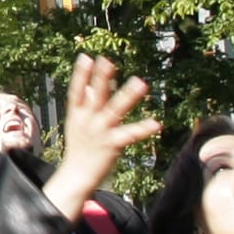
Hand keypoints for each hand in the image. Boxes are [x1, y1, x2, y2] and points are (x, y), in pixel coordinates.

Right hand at [43, 55, 157, 210]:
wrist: (77, 176)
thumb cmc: (80, 147)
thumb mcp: (77, 123)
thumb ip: (83, 103)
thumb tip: (89, 84)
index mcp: (77, 115)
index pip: (77, 91)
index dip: (81, 74)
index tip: (86, 57)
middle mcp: (87, 121)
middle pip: (95, 96)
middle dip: (101, 78)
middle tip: (108, 61)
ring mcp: (100, 132)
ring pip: (115, 110)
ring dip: (127, 95)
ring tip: (141, 82)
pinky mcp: (113, 144)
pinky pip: (130, 134)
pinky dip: (143, 128)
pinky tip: (156, 123)